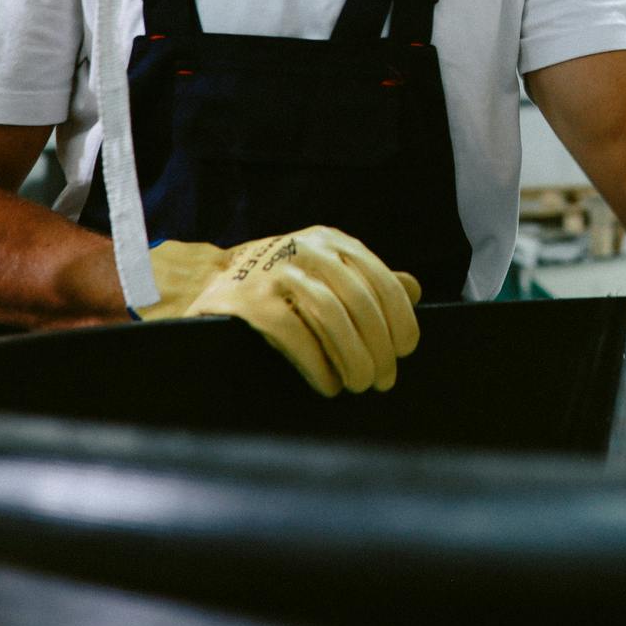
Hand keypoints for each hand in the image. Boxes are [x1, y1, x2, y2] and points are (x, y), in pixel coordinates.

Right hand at [138, 228, 421, 395]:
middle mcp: (306, 249)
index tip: (406, 351)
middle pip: (360, 301)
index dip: (399, 318)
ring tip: (360, 384)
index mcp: (331, 241)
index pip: (380, 280)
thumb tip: (414, 291)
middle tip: (384, 379)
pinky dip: (317, 363)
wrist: (212, 283)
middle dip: (379, 346)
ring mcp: (275, 271)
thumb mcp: (326, 269)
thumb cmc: (281, 282)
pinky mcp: (250, 301)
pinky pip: (294, 334)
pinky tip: (328, 384)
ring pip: (331, 316)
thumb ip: (368, 278)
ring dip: (353, 356)